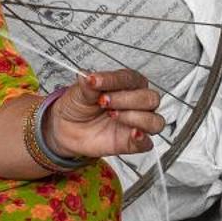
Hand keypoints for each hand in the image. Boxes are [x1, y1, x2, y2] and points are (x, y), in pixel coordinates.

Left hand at [46, 70, 164, 158]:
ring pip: (155, 120)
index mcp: (127, 84)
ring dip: (135, 117)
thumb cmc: (79, 105)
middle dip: (126, 99)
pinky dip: (143, 139)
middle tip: (103, 101)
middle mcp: (136, 103)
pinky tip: (134, 133)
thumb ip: (88, 85)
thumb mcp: (79, 91)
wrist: (67, 127)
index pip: (130, 78)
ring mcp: (136, 123)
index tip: (95, 81)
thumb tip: (88, 76)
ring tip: (112, 115)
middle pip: (149, 98)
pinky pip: (147, 143)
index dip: (113, 80)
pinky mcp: (132, 142)